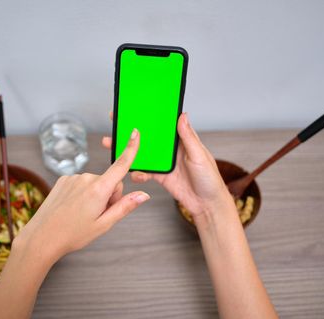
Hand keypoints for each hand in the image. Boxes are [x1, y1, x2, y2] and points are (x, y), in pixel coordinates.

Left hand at [15, 128, 149, 267]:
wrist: (42, 237)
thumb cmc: (73, 234)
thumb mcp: (104, 225)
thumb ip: (125, 207)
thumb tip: (144, 195)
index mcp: (98, 189)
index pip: (120, 165)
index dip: (130, 148)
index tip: (135, 133)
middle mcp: (86, 178)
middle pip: (109, 182)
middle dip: (108, 197)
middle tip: (96, 215)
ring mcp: (73, 178)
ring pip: (95, 184)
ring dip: (94, 196)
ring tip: (81, 214)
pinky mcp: (63, 180)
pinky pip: (82, 184)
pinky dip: (82, 194)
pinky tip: (72, 208)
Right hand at [102, 112, 229, 224]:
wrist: (207, 205)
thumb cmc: (210, 179)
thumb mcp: (200, 156)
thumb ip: (188, 137)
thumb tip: (182, 115)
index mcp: (182, 140)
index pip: (164, 124)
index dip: (151, 116)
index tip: (136, 108)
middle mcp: (171, 150)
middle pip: (149, 137)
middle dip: (133, 131)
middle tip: (116, 124)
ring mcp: (164, 163)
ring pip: (143, 154)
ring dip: (129, 151)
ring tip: (113, 146)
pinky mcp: (160, 176)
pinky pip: (145, 172)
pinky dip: (137, 172)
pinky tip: (133, 173)